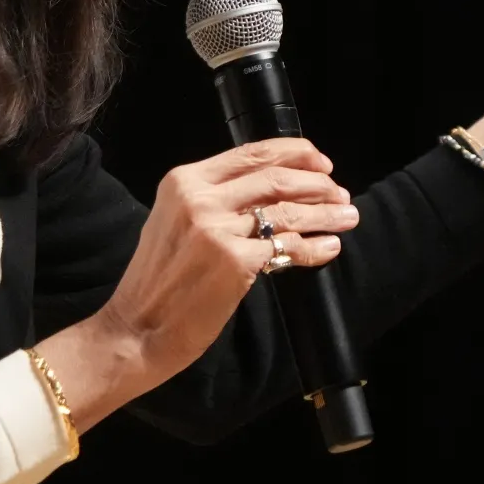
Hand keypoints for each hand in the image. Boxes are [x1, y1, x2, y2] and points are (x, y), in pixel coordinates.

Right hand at [97, 138, 360, 382]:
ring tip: (347, 216)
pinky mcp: (235, 260)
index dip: (294, 153)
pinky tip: (329, 246)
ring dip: (325, 212)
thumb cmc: (159, 282)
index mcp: (184, 180)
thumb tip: (274, 192)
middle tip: (340, 193)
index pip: (250, 153)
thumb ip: (215, 200)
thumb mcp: (176, 222)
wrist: (136, 330)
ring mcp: (217, 228)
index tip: (321, 163)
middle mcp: (199, 197)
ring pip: (287, 210)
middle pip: (275, 178)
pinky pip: (287, 247)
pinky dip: (314, 247)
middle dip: (317, 184)